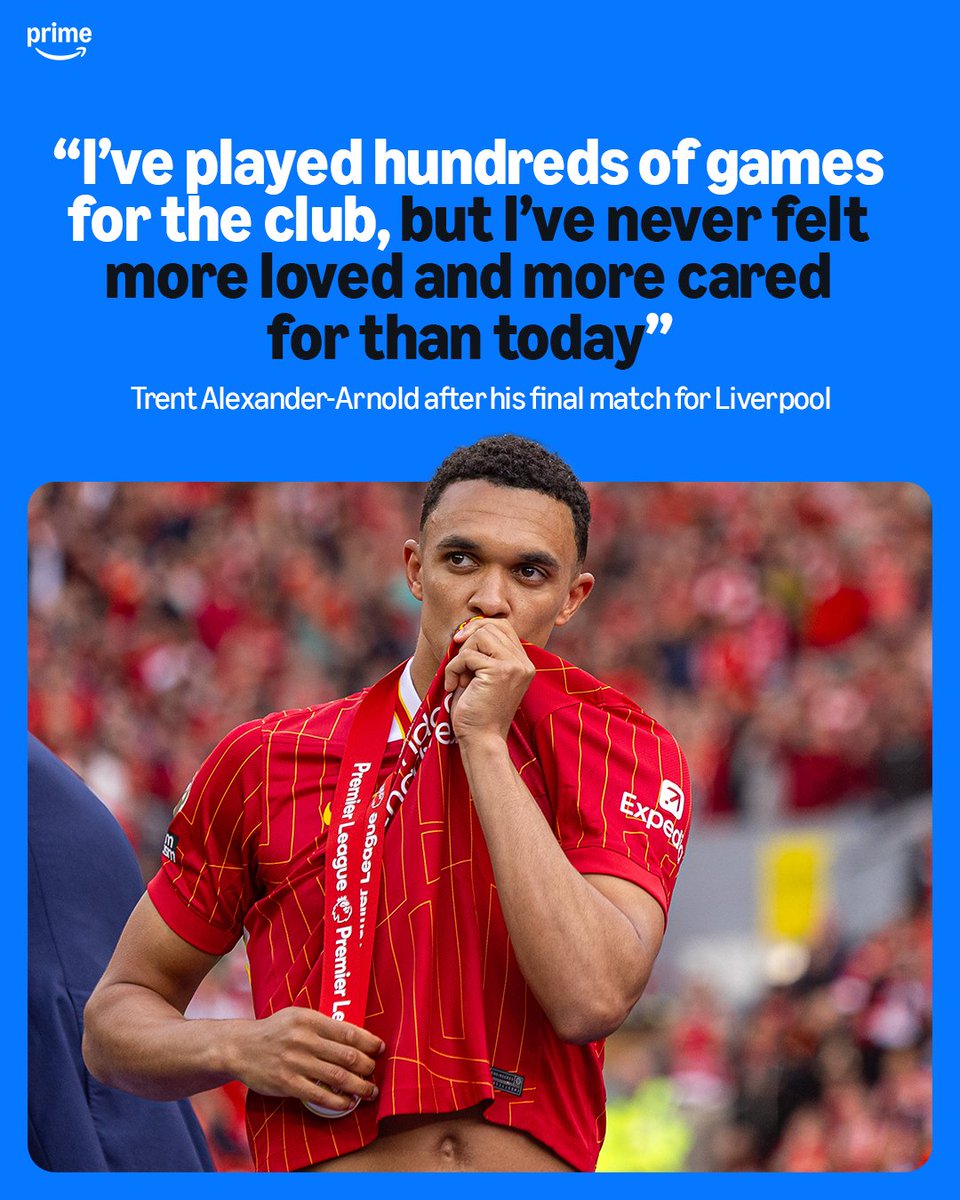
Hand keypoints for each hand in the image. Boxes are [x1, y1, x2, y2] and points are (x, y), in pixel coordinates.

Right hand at [227, 1007, 383, 1112]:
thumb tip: (354, 1036)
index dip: (368, 1042)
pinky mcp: (287, 1083)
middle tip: (374, 1072)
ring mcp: (295, 1062)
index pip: (347, 1032)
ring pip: (337, 1076)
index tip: (380, 1048)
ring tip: (370, 1091)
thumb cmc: (274, 1030)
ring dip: (358, 1086)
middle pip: (346, 1055)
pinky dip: (337, 1101)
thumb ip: (322, 1024)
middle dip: (366, 1066)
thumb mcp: (297, 1016)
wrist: (240, 1047)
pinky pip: (319, 1095)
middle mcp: (304, 1040)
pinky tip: (348, 1103)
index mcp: (309, 1020)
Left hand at [445, 618, 534, 745]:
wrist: (481, 739)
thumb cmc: (477, 711)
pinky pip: (467, 655)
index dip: (479, 628)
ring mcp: (514, 666)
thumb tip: (467, 628)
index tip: (461, 643)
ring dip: (461, 656)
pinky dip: (453, 669)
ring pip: (480, 636)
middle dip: (467, 642)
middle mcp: (523, 662)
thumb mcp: (483, 676)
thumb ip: (483, 652)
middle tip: (459, 665)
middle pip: (491, 627)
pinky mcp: (500, 672)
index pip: (503, 626)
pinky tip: (454, 687)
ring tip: (460, 678)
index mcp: (523, 663)